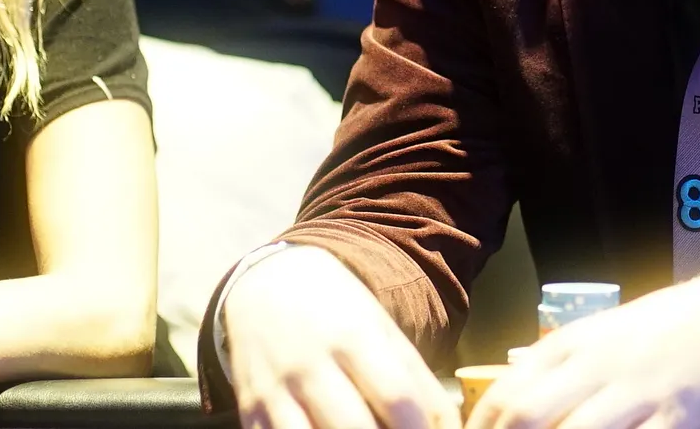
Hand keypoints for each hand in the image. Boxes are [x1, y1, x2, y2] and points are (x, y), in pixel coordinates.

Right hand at [222, 245, 459, 428]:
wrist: (265, 285)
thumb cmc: (338, 313)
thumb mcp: (382, 331)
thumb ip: (416, 380)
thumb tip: (449, 427)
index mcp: (355, 338)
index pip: (396, 396)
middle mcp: (312, 364)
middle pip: (354, 426)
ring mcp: (276, 389)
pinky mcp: (250, 410)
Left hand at [467, 276, 699, 428]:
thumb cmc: (656, 329)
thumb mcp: (596, 333)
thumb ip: (554, 363)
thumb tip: (507, 396)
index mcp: (573, 343)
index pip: (507, 391)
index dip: (481, 427)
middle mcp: (598, 366)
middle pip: (528, 415)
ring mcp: (637, 394)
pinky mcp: (675, 420)